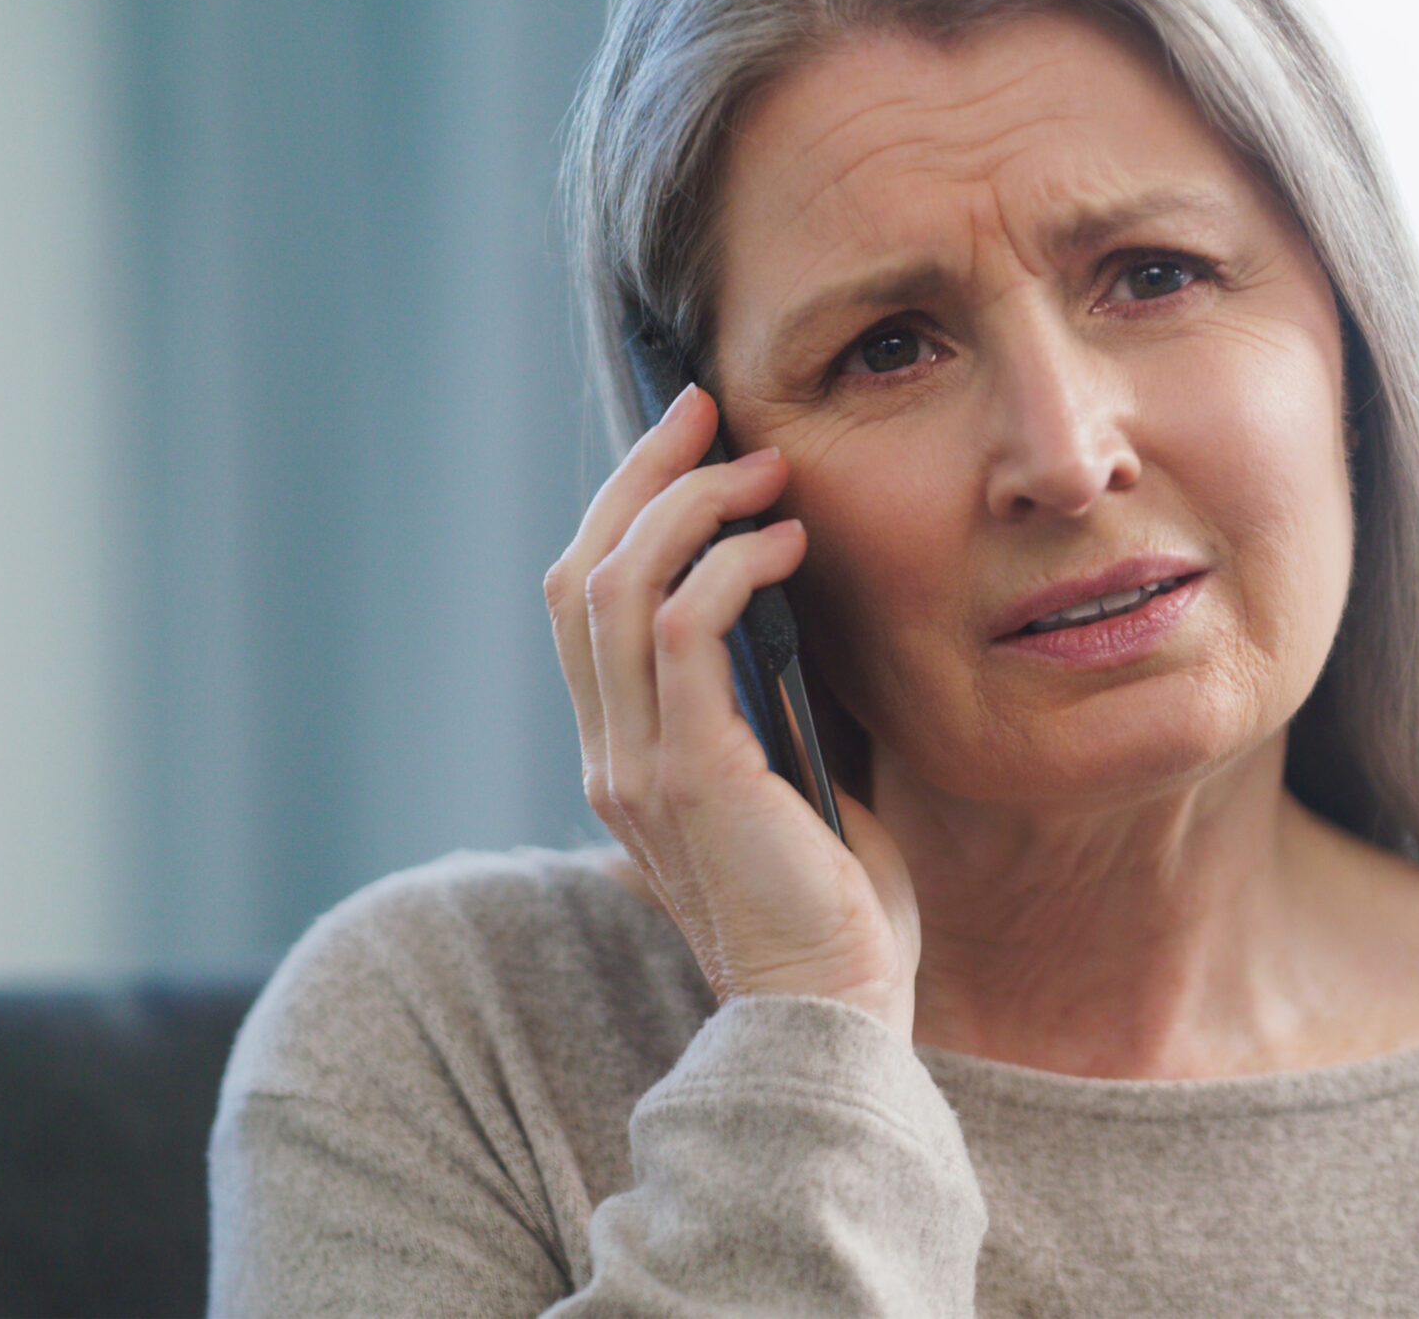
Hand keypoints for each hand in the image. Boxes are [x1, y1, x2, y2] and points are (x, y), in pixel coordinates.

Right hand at [544, 385, 918, 1034]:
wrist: (838, 1009)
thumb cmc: (834, 899)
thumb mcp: (790, 774)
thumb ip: (766, 698)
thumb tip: (793, 598)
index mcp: (620, 754)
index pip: (583, 601)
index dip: (623, 506)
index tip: (688, 439)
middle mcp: (607, 755)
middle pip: (580, 572)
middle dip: (641, 475)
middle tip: (708, 409)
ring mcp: (636, 766)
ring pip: (618, 586)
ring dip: (692, 506)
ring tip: (767, 469)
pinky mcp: (691, 775)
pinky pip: (684, 631)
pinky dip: (731, 565)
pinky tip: (788, 545)